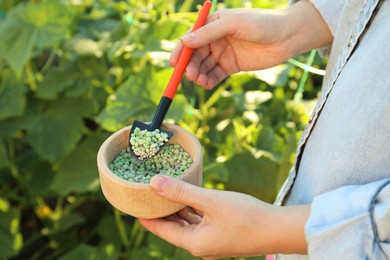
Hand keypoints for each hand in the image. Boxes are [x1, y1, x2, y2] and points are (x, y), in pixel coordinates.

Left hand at [138, 175, 309, 258]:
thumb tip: (154, 183)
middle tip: (146, 195)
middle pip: (172, 227)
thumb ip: (182, 192)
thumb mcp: (210, 201)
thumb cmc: (246, 216)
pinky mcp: (221, 234)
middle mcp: (200, 245)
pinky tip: (188, 198)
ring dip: (176, 210)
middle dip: (160, 211)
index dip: (146, 216)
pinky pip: (200, 222)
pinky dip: (191, 211)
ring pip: (186, 224)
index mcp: (194, 242)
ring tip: (163, 193)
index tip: (132, 203)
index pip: (160, 230)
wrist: (278, 229)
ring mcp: (211, 241)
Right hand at [170, 0, 331, 88]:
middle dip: (190, 66)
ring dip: (199, 74)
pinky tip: (207, 84)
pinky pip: (215, 75)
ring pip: (204, 66)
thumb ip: (208, 33)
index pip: (191, 39)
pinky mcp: (231, 66)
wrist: (287, 37)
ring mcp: (223, 53)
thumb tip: (184, 41)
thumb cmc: (262, 24)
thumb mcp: (234, 24)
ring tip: (200, 81)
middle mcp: (215, 39)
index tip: (174, 63)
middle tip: (191, 76)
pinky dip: (209, 80)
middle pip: (195, 55)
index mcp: (213, 24)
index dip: (180, 51)